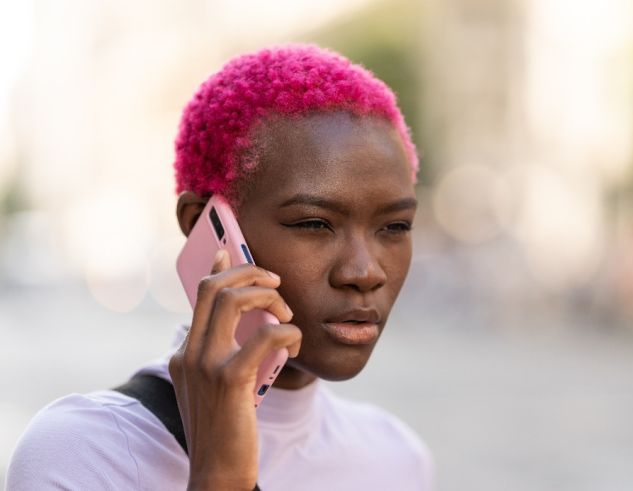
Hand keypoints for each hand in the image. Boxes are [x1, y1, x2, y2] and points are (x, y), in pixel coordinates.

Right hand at [168, 249, 301, 490]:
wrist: (216, 474)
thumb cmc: (225, 431)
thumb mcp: (217, 388)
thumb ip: (226, 357)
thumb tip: (255, 325)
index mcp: (185, 354)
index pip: (200, 296)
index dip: (219, 268)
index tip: (230, 250)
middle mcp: (189, 354)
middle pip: (214, 288)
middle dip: (251, 273)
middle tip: (277, 282)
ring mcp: (205, 366)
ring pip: (233, 300)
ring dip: (269, 298)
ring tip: (287, 315)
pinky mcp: (229, 380)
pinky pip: (265, 336)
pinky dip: (288, 333)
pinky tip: (295, 346)